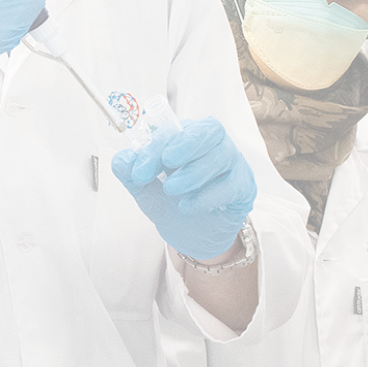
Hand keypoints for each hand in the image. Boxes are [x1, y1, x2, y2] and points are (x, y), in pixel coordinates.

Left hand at [110, 116, 257, 260]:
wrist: (194, 236)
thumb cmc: (173, 203)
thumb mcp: (145, 190)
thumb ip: (131, 173)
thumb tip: (123, 159)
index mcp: (187, 137)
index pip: (176, 130)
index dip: (156, 146)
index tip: (140, 170)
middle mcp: (214, 145)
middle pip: (210, 130)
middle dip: (186, 144)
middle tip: (167, 162)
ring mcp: (233, 164)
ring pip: (222, 156)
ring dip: (194, 173)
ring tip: (172, 190)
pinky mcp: (244, 187)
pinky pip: (231, 185)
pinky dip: (207, 196)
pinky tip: (189, 206)